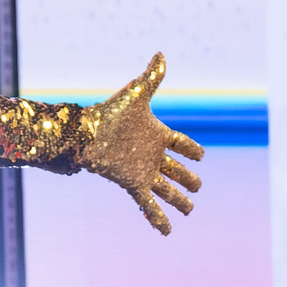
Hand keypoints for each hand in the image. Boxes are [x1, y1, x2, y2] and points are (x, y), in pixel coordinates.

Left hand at [78, 53, 203, 235]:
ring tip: (190, 211)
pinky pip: (149, 205)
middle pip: (176, 170)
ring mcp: (143, 171)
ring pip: (167, 189)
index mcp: (157, 133)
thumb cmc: (110, 113)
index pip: (181, 143)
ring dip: (179, 201)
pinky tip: (167, 233)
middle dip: (189, 180)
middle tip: (198, 187)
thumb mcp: (136, 93)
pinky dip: (158, 219)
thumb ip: (152, 76)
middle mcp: (152, 154)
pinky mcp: (132, 184)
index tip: (202, 156)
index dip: (192, 150)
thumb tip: (162, 53)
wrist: (84, 133)